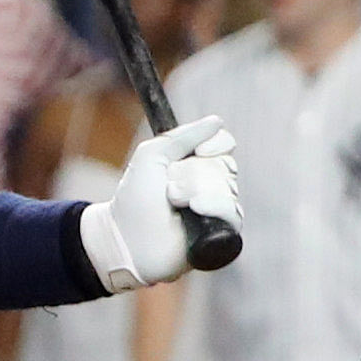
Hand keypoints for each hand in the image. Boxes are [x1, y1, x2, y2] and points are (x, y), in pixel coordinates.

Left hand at [80, 114, 239, 291]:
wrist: (127, 239)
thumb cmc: (134, 199)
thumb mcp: (152, 155)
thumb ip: (183, 136)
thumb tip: (217, 121)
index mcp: (195, 165)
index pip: (224, 144)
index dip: (215, 144)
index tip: (199, 151)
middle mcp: (210, 185)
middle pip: (226, 164)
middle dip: (194, 173)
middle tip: (169, 188)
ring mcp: (216, 210)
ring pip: (228, 186)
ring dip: (196, 190)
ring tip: (174, 203)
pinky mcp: (221, 233)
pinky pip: (233, 211)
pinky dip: (213, 206)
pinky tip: (194, 210)